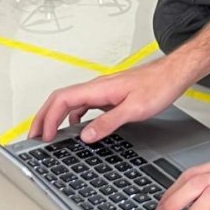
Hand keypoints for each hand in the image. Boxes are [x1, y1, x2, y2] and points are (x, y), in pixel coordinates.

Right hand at [28, 56, 188, 142]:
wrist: (174, 73)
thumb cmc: (159, 86)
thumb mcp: (134, 109)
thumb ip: (108, 122)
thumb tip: (86, 135)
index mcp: (99, 88)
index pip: (62, 99)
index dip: (48, 118)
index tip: (42, 136)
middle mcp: (98, 87)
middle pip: (60, 99)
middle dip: (44, 117)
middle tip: (34, 136)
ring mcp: (104, 91)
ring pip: (71, 102)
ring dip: (57, 117)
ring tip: (50, 134)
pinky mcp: (111, 95)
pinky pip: (85, 105)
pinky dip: (74, 116)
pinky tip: (79, 127)